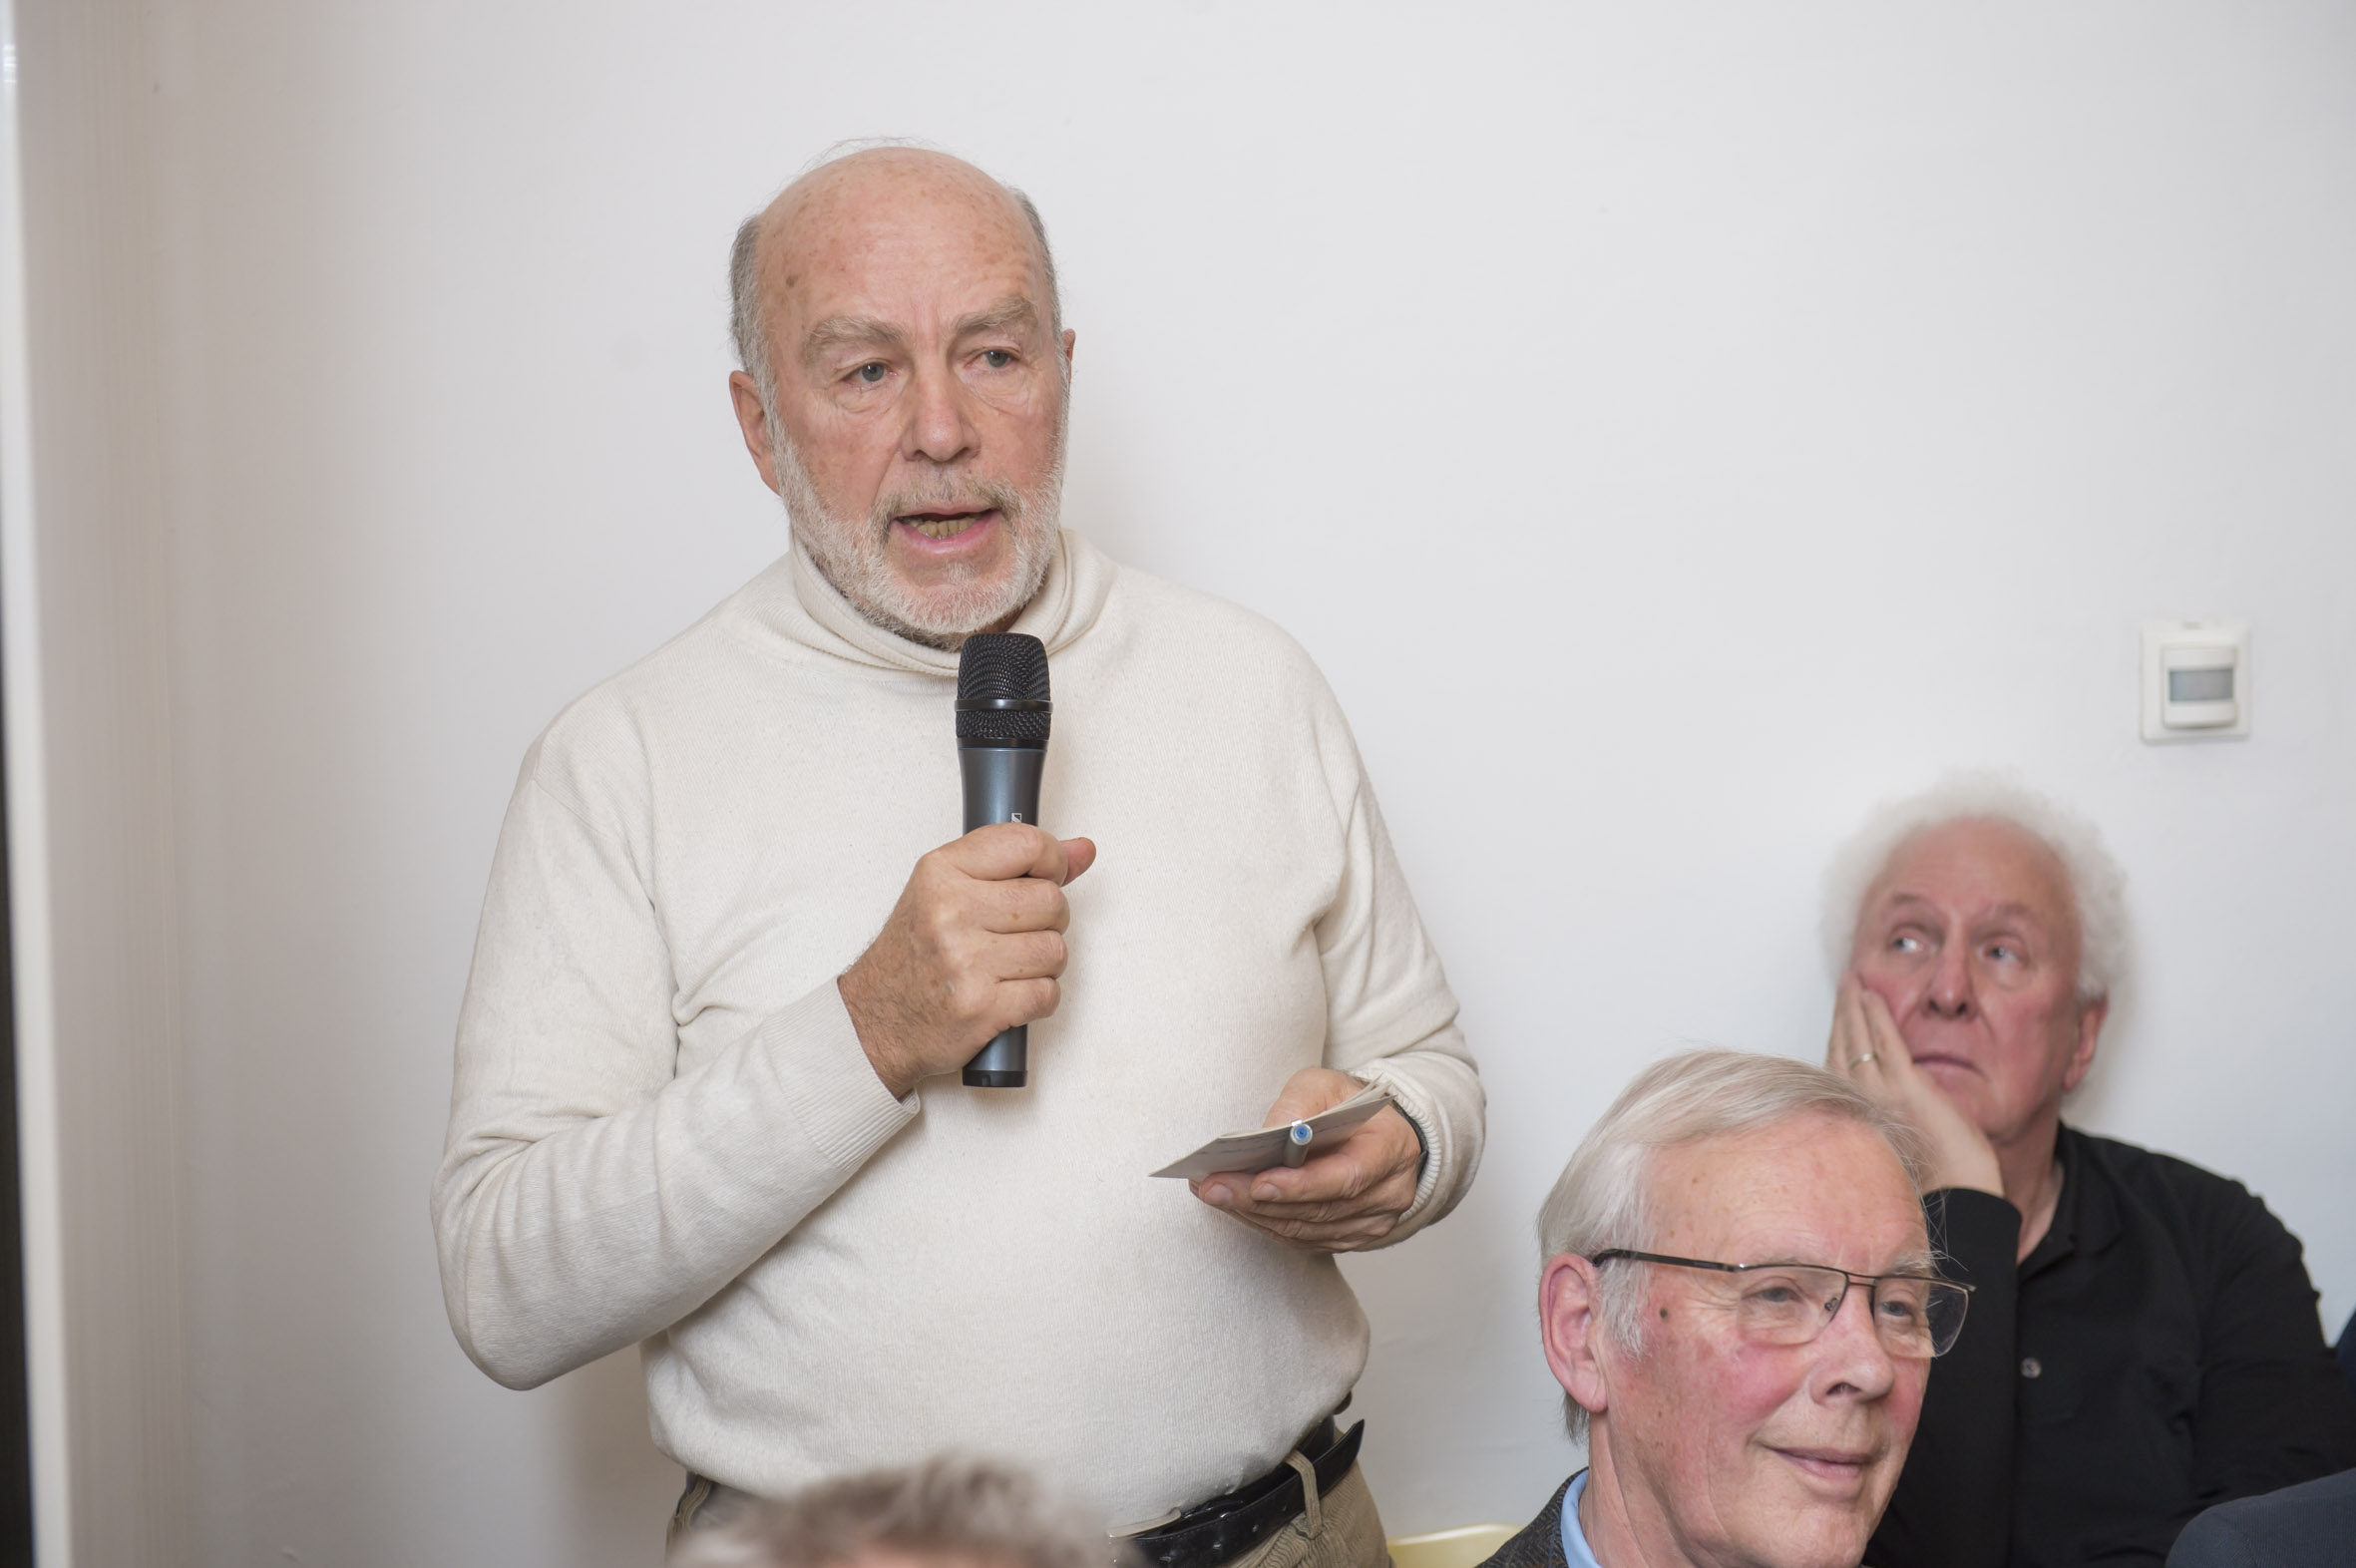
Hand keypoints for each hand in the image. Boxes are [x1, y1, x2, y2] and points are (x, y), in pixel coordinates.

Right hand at [838, 823, 1096, 1097]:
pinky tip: (1009, 994)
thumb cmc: (914, 955)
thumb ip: (1016, 865)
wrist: (874, 1021)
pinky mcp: (981, 1007)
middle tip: (1017, 933)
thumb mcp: (948, 890)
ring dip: (1043, 964)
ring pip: (1055, 950)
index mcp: (942, 873)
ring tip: (1009, 967)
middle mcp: (951, 912)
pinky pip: (1048, 993)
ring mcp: (965, 961)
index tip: (1047, 876)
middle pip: (1052, 902)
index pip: (1027, 844)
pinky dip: (1038, 998)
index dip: (1052, 861)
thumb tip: (1082, 850)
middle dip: (1047, 921)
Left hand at [1191, 1068, 1421, 1252]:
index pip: (1347, 1178)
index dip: (1301, 1186)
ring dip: (1254, 1214)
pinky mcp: (1350, 1238)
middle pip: (1318, 1209)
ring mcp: (1372, 1223)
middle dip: (1258, 1200)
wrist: (1375, 1133)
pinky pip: (1301, 1239)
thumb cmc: (1349, 1105)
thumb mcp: (1327, 1084)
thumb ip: (1299, 1103)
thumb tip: (1268, 1135)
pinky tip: (1236, 1206)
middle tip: (1213, 1187)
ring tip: (1214, 1192)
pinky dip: (1265, 1223)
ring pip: (1305, 1230)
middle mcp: (1388, 1194)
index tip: (1258, 1183)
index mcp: (1392, 1149)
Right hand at [1826, 973, 2001, 1197]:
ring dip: (1854, 1006)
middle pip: (1841, 1047)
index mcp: (1857, 1119)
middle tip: (1844, 985)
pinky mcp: (1907, 1087)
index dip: (1838, 1037)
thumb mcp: (1902, 1144)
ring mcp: (1880, 1094)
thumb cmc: (1939, 1180)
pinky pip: (1886, 1041)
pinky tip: (1871, 997)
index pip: (1837, 1069)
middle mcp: (1859, 1105)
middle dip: (1841, 1013)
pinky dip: (1876, 1014)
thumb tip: (1890, 1100)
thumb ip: (1889, 1117)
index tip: (1839, 1017)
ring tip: (1853, 982)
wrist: (1961, 1197)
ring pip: (1858, 1039)